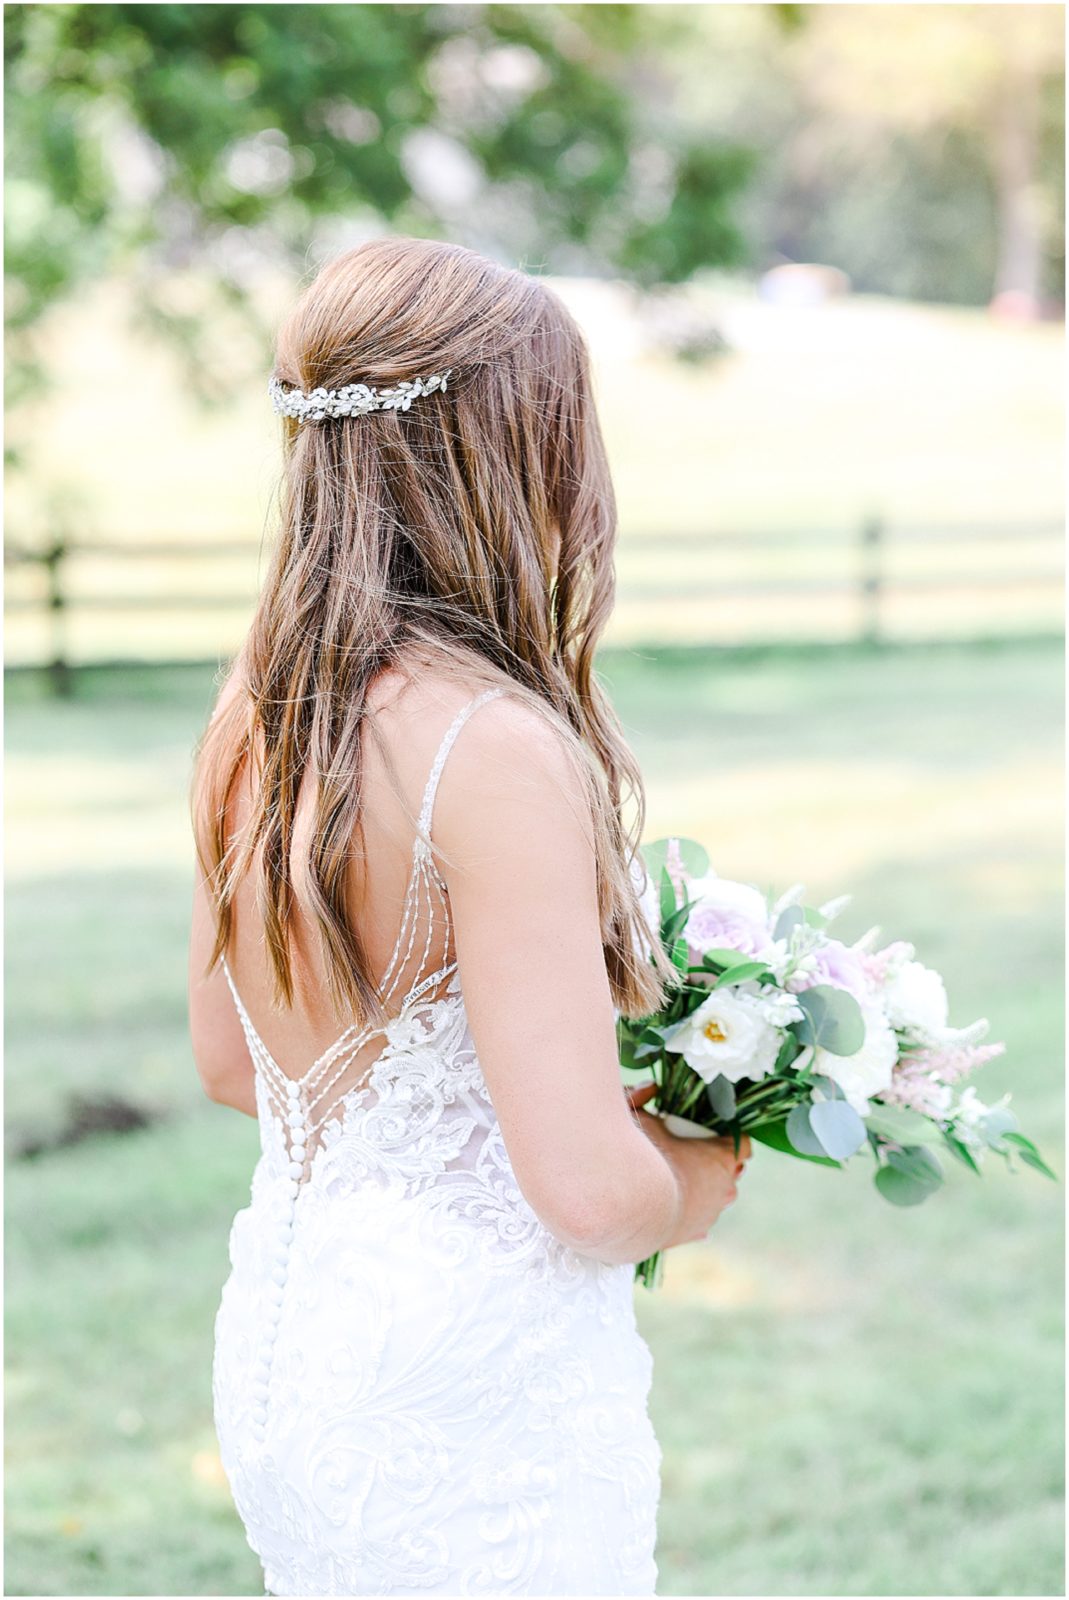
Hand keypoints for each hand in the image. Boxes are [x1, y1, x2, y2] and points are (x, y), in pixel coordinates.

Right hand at [625, 1081, 752, 1245]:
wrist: (627, 1209)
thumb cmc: (639, 1159)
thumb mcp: (637, 1117)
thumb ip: (642, 1096)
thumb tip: (651, 1087)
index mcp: (719, 1157)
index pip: (743, 1144)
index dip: (729, 1137)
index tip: (712, 1133)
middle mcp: (725, 1188)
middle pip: (732, 1172)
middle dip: (717, 1162)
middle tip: (690, 1152)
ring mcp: (712, 1213)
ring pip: (718, 1197)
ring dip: (705, 1187)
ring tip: (678, 1178)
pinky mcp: (696, 1232)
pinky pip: (703, 1219)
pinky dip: (692, 1210)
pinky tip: (674, 1202)